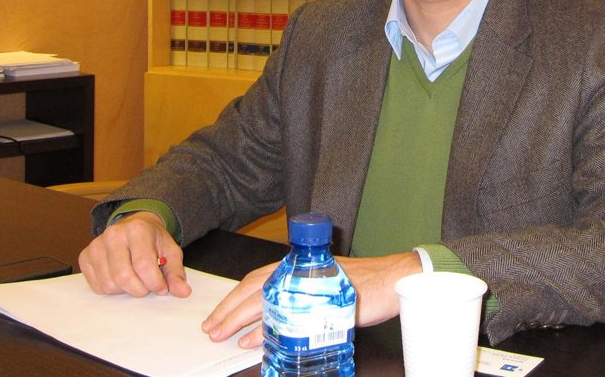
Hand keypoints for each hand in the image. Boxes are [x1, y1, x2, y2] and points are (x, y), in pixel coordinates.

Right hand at [78, 211, 190, 298]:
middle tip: (147, 286)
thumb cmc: (153, 241)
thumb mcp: (171, 252)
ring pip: (109, 285)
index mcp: (137, 229)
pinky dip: (112, 289)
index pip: (144, 265)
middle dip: (139, 289)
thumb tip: (183, 292)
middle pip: (123, 277)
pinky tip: (120, 278)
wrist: (134, 227)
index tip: (161, 287)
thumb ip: (176, 273)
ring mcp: (96, 245)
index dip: (155, 283)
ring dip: (125, 290)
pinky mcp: (85, 256)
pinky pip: (97, 287)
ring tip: (135, 279)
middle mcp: (113, 234)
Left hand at [201, 251, 421, 347]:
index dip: (234, 298)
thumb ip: (296, 300)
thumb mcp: (323, 286)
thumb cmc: (362, 282)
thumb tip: (266, 325)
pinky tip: (254, 340)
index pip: (256, 279)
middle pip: (254, 288)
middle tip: (211, 329)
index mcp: (297, 265)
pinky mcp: (321, 299)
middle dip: (229, 309)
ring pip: (265, 298)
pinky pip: (287, 314)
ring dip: (240, 318)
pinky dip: (268, 328)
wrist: (393, 277)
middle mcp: (299, 270)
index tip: (217, 316)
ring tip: (223, 334)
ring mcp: (309, 283)